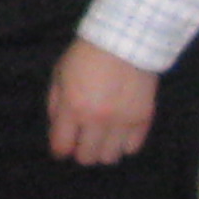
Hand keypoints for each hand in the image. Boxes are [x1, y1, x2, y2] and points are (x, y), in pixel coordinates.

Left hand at [47, 38, 155, 163]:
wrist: (124, 41)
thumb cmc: (86, 55)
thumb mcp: (59, 74)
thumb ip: (55, 105)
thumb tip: (57, 131)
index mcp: (73, 107)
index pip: (62, 146)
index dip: (59, 149)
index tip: (62, 146)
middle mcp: (97, 120)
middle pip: (86, 157)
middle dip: (80, 150)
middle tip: (82, 139)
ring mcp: (122, 122)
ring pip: (110, 158)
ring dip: (103, 149)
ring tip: (102, 136)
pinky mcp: (143, 120)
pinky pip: (131, 148)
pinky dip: (123, 144)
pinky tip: (119, 131)